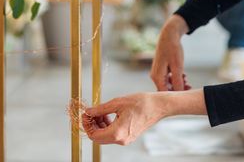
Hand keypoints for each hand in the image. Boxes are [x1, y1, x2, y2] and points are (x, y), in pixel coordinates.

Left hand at [83, 90, 206, 144]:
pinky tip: (108, 114)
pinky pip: (113, 134)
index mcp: (117, 133)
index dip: (86, 125)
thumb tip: (88, 112)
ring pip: (105, 136)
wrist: (158, 106)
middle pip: (98, 137)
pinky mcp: (128, 136)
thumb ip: (100, 109)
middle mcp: (121, 140)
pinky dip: (107, 125)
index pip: (94, 135)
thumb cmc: (141, 103)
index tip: (85, 114)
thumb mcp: (117, 103)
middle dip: (92, 125)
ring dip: (99, 125)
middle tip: (90, 112)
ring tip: (100, 111)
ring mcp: (125, 139)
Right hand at [150, 15, 190, 90]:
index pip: (165, 94)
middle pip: (167, 90)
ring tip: (187, 80)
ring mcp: (158, 72)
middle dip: (178, 89)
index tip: (186, 94)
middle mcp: (155, 76)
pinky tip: (183, 75)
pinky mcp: (162, 69)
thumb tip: (179, 94)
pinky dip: (176, 78)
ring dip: (178, 83)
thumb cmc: (172, 49)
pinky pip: (168, 78)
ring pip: (168, 84)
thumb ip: (178, 81)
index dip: (176, 96)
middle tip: (189, 86)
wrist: (169, 34)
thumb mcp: (177, 66)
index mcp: (157, 77)